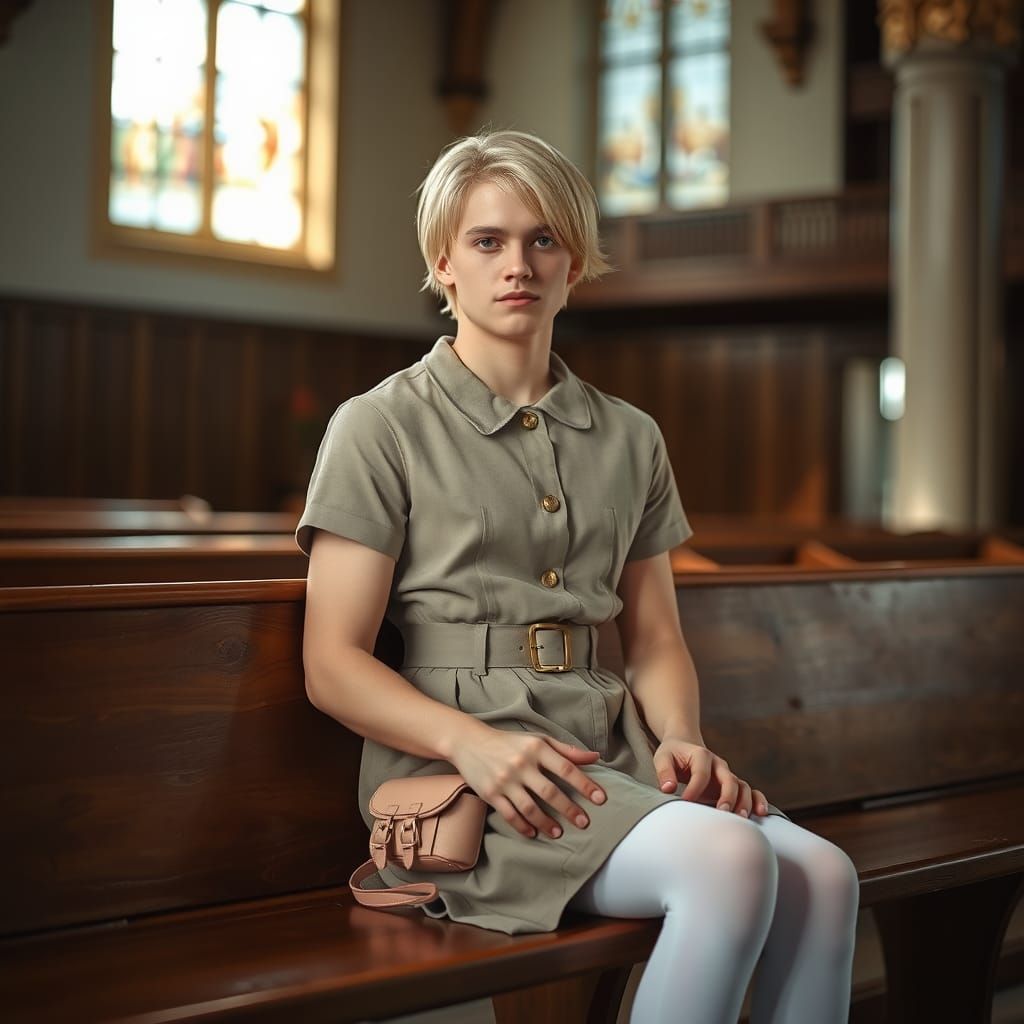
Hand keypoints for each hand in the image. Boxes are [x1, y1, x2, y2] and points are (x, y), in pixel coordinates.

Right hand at [451, 725, 606, 839]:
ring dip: (546, 823)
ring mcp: (505, 780)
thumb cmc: (510, 742)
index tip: (600, 799)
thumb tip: (595, 757)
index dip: (585, 784)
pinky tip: (533, 833)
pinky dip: (523, 826)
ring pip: (530, 808)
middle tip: (584, 823)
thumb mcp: (539, 740)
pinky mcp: (491, 794)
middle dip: (569, 809)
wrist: (470, 742)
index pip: (566, 768)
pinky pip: (510, 815)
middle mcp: (521, 764)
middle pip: (550, 792)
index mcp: (536, 748)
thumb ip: (566, 750)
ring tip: (558, 832)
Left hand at [653, 736, 768, 817]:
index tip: (685, 802)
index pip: (701, 773)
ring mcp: (727, 775)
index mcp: (701, 755)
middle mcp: (719, 765)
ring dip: (744, 802)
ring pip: (743, 786)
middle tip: (722, 812)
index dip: (695, 788)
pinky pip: (750, 791)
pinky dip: (758, 800)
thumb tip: (668, 789)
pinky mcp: (732, 786)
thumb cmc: (673, 754)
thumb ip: (664, 772)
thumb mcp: (663, 757)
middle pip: (729, 779)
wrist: (685, 745)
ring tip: (741, 818)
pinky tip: (761, 813)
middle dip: (727, 796)